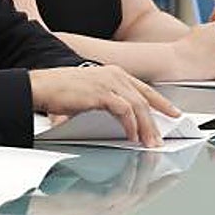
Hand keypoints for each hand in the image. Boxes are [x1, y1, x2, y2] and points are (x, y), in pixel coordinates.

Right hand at [29, 65, 180, 147]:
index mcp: (112, 73)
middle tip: (161, 137)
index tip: (173, 112)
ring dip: (146, 126)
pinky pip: (125, 111)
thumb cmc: (59, 90)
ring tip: (149, 142)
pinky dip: (131, 125)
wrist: (41, 86)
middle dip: (157, 119)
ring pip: (138, 105)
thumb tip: (122, 120)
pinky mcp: (101, 93)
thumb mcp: (89, 92)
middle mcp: (114, 74)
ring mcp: (108, 82)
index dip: (161, 101)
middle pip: (145, 98)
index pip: (143, 88)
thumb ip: (107, 102)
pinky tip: (132, 135)